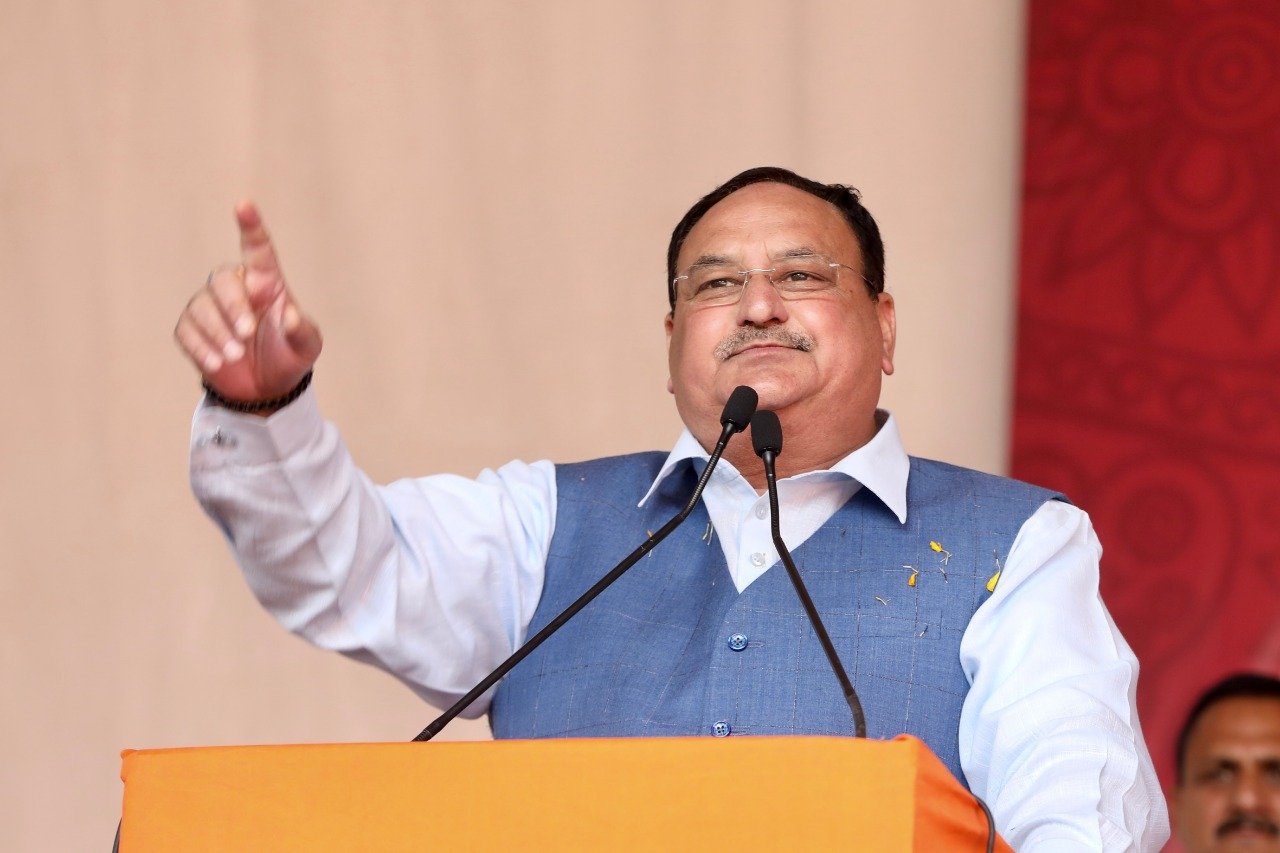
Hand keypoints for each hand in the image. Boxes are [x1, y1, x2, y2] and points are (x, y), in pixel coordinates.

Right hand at [174, 202, 321, 403]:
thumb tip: (290, 316)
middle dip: (232, 307)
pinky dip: (201, 347)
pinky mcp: (192, 329)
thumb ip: (303, 331)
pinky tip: (218, 363)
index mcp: (266, 282)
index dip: (250, 226)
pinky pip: (187, 330)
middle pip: (223, 281)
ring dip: (217, 332)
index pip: (257, 248)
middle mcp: (237, 288)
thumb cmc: (289, 356)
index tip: (243, 206)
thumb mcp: (306, 347)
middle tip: (246, 334)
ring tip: (235, 355)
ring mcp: (211, 308)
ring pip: (202, 307)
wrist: (266, 389)